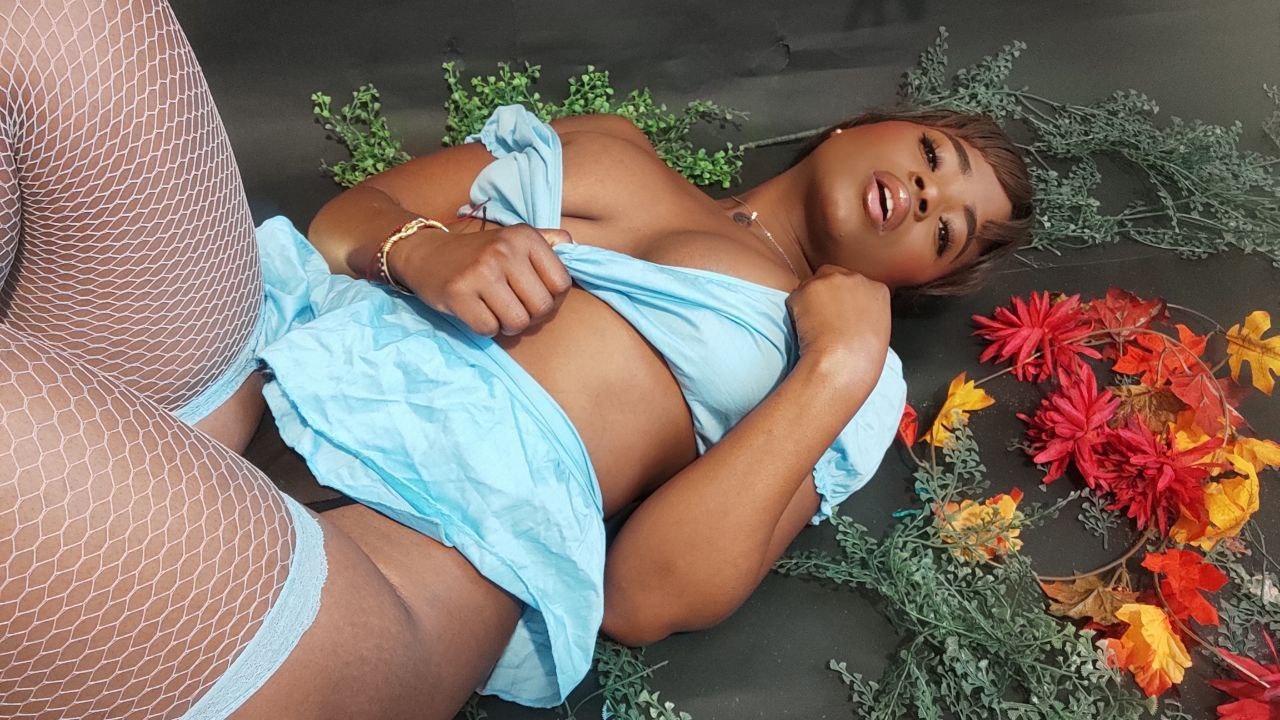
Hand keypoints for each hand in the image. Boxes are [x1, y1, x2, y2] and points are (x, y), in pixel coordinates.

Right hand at [391, 223, 573, 336]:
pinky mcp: (458, 293)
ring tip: (495, 310)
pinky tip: (476, 311)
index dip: (550, 298)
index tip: (531, 294)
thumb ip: (547, 241)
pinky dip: (485, 328)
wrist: (426, 253)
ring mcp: (481, 271)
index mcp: (525, 237)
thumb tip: (575, 244)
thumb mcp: (513, 238)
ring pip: (518, 323)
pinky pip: (489, 330)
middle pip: (542, 308)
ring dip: (508, 326)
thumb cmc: (478, 253)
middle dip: (530, 316)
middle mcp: (505, 250)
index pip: (561, 284)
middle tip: (512, 307)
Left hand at [785, 264, 891, 379]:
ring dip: (808, 303)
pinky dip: (794, 313)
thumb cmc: (862, 359)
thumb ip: (866, 314)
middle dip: (825, 295)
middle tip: (822, 321)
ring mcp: (831, 280)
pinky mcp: (808, 288)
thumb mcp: (879, 332)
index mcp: (878, 289)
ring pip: (811, 286)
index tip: (839, 316)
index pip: (855, 285)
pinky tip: (804, 330)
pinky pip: (794, 298)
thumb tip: (852, 317)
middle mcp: (855, 278)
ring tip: (814, 329)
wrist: (843, 362)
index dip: (843, 300)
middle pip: (832, 276)